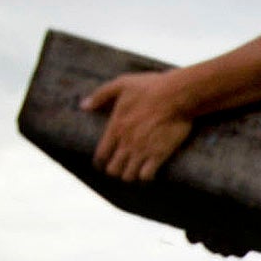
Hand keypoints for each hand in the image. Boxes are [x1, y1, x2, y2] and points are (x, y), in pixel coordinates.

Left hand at [84, 71, 198, 182]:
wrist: (177, 94)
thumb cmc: (150, 87)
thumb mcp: (121, 84)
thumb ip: (100, 95)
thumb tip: (84, 106)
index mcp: (116, 127)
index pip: (101, 155)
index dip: (100, 162)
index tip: (103, 163)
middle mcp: (126, 142)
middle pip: (113, 169)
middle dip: (116, 170)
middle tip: (121, 166)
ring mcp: (143, 150)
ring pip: (129, 176)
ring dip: (130, 174)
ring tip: (135, 170)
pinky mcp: (159, 154)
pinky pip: (146, 176)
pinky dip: (146, 177)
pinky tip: (149, 171)